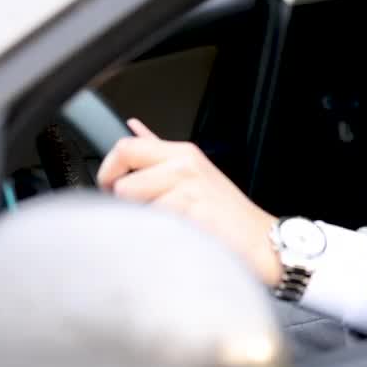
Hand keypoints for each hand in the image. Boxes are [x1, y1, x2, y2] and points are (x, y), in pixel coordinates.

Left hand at [96, 119, 280, 287]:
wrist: (258, 238)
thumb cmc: (224, 212)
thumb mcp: (193, 173)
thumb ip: (159, 152)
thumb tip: (134, 128)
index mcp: (182, 153)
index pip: (125, 147)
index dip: (108, 170)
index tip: (110, 187)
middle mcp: (184, 165)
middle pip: (122, 183)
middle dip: (124, 204)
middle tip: (140, 211)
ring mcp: (188, 189)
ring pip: (134, 209)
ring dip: (143, 223)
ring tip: (169, 225)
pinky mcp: (190, 213)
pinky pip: (151, 227)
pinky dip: (157, 237)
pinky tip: (178, 236)